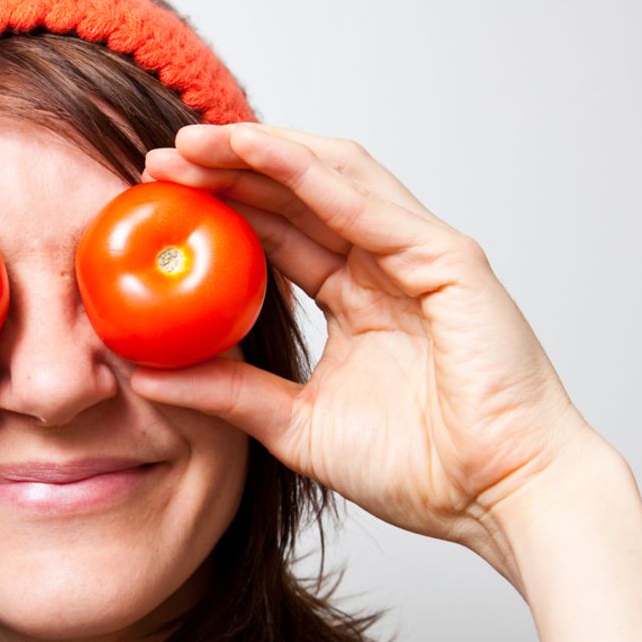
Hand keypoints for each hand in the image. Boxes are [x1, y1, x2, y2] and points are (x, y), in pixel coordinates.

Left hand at [134, 123, 594, 567]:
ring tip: (198, 140)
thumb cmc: (421, 470)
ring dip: (262, 153)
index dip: (218, 207)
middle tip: (160, 156)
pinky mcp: (448, 261)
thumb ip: (226, 393)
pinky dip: (312, 175)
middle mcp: (386, 265)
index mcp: (357, 297)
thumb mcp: (295, 425)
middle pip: (298, 194)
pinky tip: (258, 152)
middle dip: (229, 167)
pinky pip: (370, 209)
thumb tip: (143, 375)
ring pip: (333, 179)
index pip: (278, 232)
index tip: (153, 196)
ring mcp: (419, 256)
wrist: (498, 501)